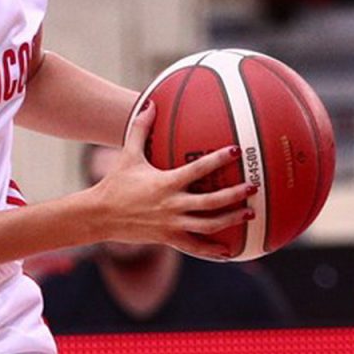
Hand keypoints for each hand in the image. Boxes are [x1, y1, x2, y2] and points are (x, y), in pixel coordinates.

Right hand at [89, 100, 256, 258]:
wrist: (100, 215)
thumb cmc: (116, 183)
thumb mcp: (128, 154)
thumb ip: (141, 128)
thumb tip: (150, 103)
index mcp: (166, 183)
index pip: (197, 170)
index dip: (218, 160)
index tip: (236, 151)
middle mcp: (172, 204)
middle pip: (210, 202)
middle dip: (234, 195)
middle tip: (252, 187)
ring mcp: (172, 224)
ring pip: (208, 225)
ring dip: (230, 219)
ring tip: (249, 213)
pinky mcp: (169, 238)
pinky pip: (195, 246)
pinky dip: (212, 250)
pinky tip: (228, 250)